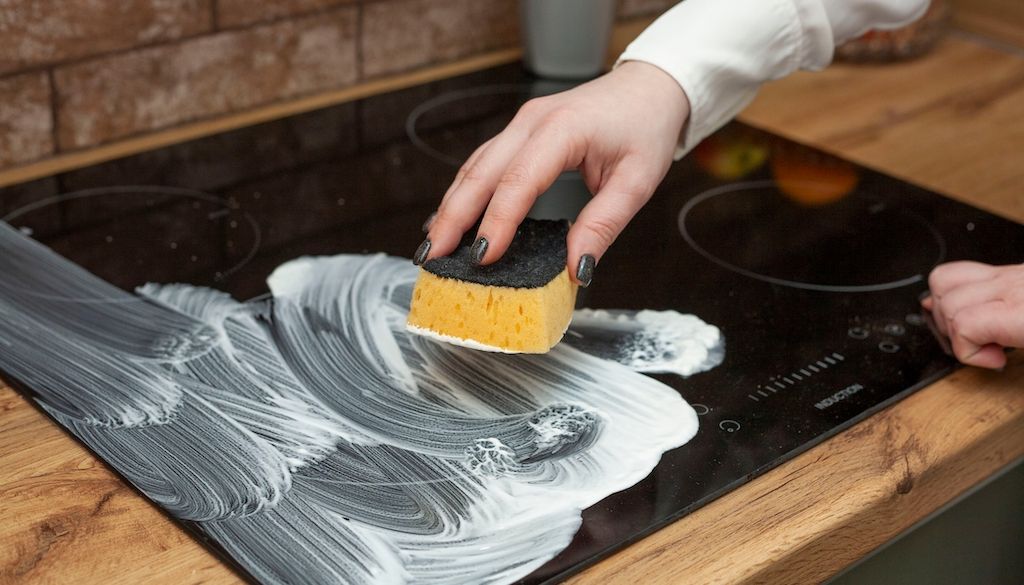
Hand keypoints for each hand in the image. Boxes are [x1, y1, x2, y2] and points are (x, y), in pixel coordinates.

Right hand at [417, 61, 689, 285]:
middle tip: (432, 257)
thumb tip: (577, 269)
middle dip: (453, 217)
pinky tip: (453, 217)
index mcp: (563, 129)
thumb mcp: (637, 182)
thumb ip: (603, 225)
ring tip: (434, 245)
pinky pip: (485, 163)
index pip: (519, 181)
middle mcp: (533, 121)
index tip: (483, 258)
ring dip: (453, 206)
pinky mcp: (520, 131)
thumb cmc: (646, 127)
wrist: (650, 87)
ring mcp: (522, 123)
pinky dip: (466, 192)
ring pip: (476, 166)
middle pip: (482, 172)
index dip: (497, 222)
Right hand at [922, 261, 1023, 368]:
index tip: (995, 360)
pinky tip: (971, 307)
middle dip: (955, 333)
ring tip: (974, 328)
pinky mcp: (1008, 271)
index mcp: (1022, 312)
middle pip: (948, 304)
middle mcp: (1011, 286)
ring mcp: (1007, 274)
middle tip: (985, 346)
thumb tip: (995, 360)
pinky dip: (954, 291)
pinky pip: (962, 271)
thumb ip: (1017, 349)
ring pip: (943, 279)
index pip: (964, 325)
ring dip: (947, 309)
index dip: (968, 352)